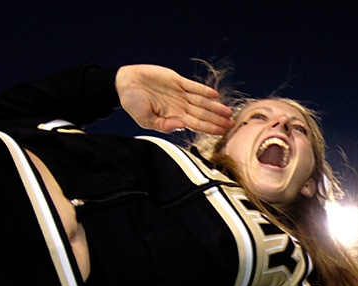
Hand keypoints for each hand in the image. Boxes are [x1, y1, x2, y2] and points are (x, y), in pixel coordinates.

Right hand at [115, 65, 233, 134]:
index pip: (196, 124)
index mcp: (173, 117)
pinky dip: (204, 90)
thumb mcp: (145, 120)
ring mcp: (180, 93)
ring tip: (228, 112)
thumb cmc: (133, 104)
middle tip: (232, 124)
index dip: (209, 128)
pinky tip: (215, 95)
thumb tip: (181, 127)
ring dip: (215, 107)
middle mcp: (180, 106)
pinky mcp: (177, 80)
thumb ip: (163, 125)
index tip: (222, 132)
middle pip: (203, 114)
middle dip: (217, 119)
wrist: (125, 84)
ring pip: (202, 101)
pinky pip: (193, 86)